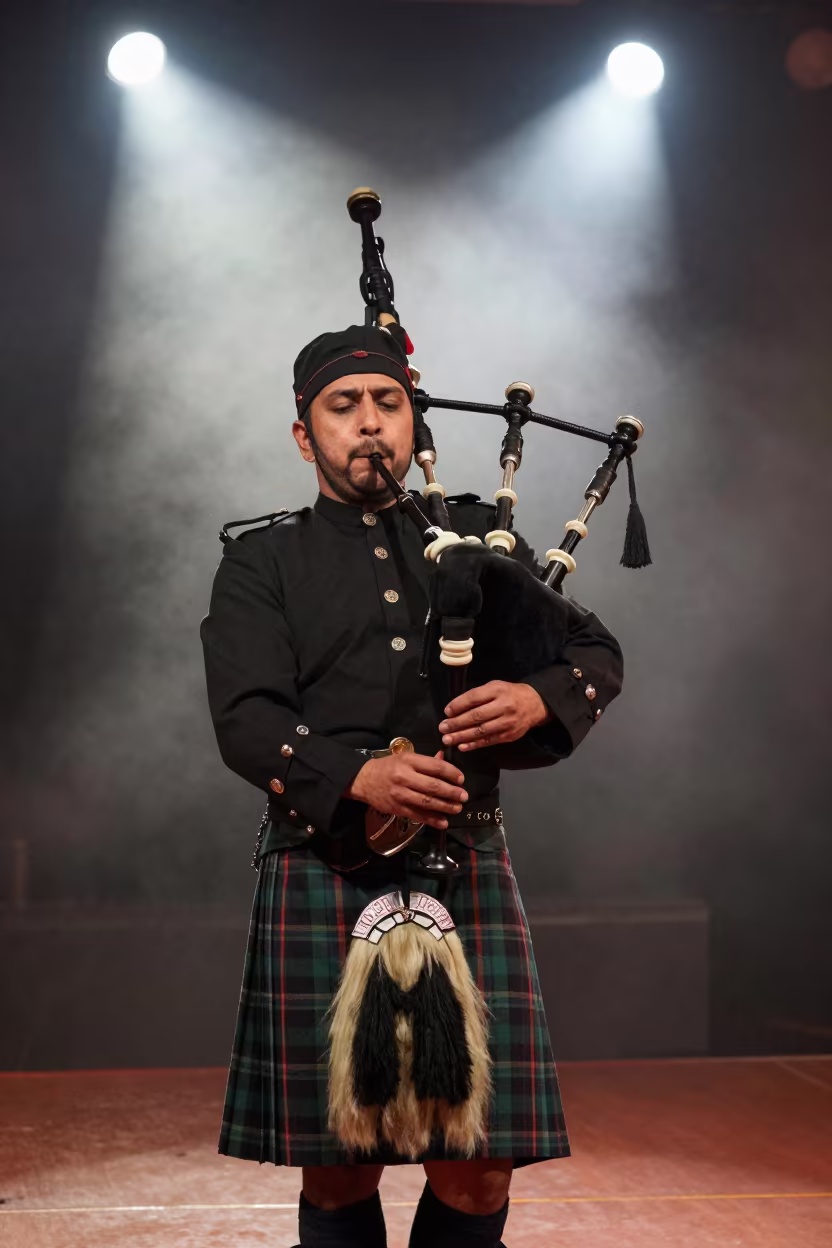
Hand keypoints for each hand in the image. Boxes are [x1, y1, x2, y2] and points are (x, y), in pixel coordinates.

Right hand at [346, 750, 467, 830]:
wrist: (363, 780)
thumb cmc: (387, 766)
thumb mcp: (405, 757)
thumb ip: (426, 761)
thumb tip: (444, 759)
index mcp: (408, 760)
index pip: (435, 766)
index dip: (451, 773)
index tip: (461, 779)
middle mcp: (404, 777)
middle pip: (433, 786)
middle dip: (452, 792)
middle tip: (464, 796)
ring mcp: (400, 794)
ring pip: (427, 802)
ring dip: (445, 807)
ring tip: (457, 808)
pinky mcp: (397, 808)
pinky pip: (418, 815)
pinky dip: (432, 820)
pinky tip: (443, 822)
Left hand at [438, 681, 548, 750]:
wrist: (534, 704)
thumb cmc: (509, 694)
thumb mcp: (495, 687)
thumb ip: (477, 695)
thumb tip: (455, 708)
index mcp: (498, 690)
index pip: (474, 698)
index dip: (458, 705)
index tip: (446, 712)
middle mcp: (503, 706)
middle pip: (476, 716)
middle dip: (457, 724)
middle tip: (442, 728)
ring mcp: (507, 722)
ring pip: (481, 731)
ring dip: (462, 736)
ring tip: (448, 739)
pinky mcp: (509, 735)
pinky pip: (488, 741)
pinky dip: (474, 744)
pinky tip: (462, 746)